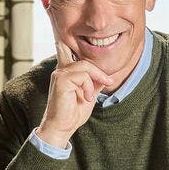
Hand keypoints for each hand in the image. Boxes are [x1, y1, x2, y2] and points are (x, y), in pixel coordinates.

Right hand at [36, 33, 115, 149]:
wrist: (62, 128)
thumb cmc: (72, 114)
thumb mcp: (88, 95)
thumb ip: (94, 83)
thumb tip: (105, 76)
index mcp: (65, 73)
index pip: (65, 52)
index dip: (65, 46)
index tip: (64, 42)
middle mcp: (61, 71)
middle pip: (85, 61)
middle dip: (99, 72)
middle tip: (109, 82)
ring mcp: (59, 74)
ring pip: (85, 66)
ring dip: (94, 81)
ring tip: (91, 96)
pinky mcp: (61, 80)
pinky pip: (83, 76)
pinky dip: (89, 87)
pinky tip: (86, 97)